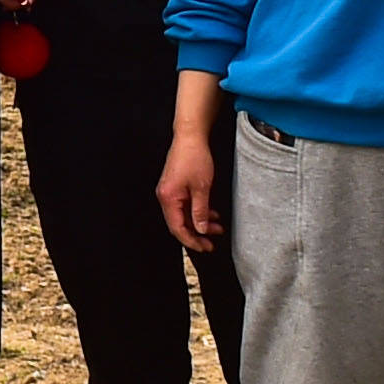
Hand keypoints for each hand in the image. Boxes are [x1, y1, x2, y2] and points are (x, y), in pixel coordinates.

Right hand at [156, 130, 221, 250]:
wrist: (190, 136)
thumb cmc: (194, 157)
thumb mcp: (202, 188)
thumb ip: (201, 211)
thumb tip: (201, 229)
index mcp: (168, 198)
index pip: (177, 228)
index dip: (191, 240)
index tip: (205, 247)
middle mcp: (165, 197)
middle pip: (179, 223)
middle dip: (197, 234)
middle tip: (211, 243)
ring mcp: (169, 192)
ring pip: (184, 215)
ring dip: (199, 222)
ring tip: (217, 228)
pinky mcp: (175, 187)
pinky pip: (185, 205)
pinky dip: (197, 211)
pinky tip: (211, 214)